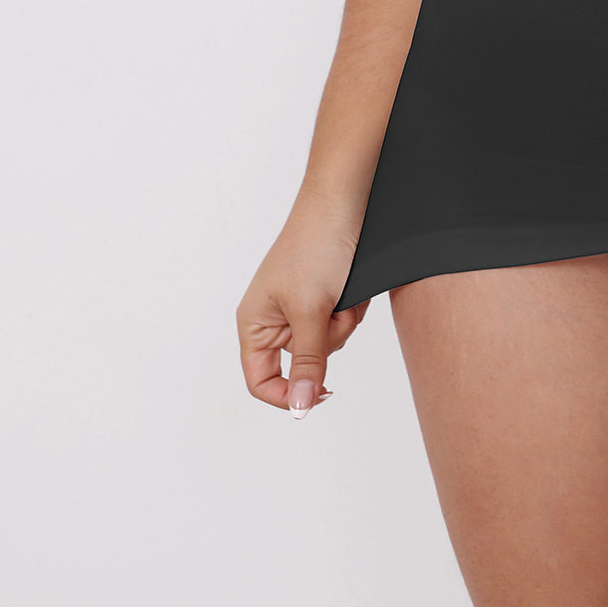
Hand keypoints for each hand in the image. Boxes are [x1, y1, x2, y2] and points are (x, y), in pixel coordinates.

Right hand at [237, 197, 370, 415]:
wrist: (346, 198)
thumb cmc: (316, 244)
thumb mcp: (311, 309)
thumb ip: (308, 362)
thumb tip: (300, 408)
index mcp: (254, 322)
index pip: (260, 381)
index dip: (288, 395)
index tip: (321, 393)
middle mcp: (274, 317)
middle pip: (303, 363)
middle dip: (327, 341)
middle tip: (333, 312)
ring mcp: (302, 305)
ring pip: (328, 342)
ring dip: (343, 322)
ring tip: (343, 292)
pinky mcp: (326, 294)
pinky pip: (341, 320)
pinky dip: (352, 308)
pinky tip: (353, 286)